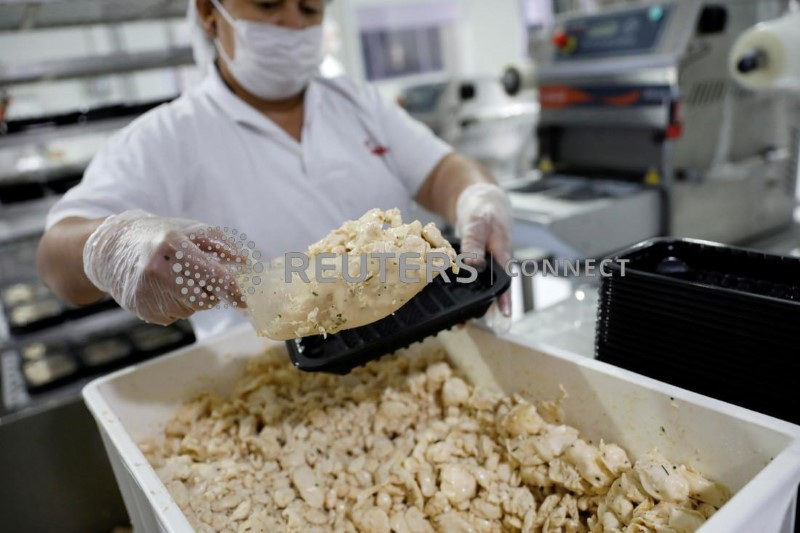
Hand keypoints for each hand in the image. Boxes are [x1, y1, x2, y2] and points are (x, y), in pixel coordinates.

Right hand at [83, 210, 244, 324]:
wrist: (112, 248)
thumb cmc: (161, 235)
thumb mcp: (191, 230)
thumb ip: (222, 245)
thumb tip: (245, 263)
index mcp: (174, 246)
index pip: (213, 276)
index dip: (234, 291)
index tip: (246, 301)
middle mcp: (160, 271)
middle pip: (206, 298)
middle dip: (209, 291)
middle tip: (195, 274)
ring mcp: (149, 293)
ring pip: (192, 309)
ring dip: (192, 297)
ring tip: (173, 277)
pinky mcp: (143, 311)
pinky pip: (175, 315)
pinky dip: (176, 304)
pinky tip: (161, 288)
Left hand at [455, 183, 512, 315]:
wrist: (479, 203)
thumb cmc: (484, 212)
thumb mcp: (478, 224)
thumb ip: (474, 244)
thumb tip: (473, 264)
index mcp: (502, 256)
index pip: (506, 282)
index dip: (505, 301)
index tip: (504, 318)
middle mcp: (493, 265)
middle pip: (490, 292)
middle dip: (481, 310)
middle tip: (465, 325)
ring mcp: (482, 267)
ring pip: (476, 290)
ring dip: (467, 304)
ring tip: (455, 323)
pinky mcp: (470, 267)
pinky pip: (464, 282)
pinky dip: (456, 291)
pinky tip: (446, 302)